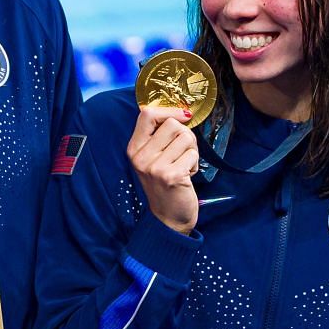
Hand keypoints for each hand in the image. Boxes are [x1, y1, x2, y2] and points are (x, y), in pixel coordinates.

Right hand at [128, 105, 199, 234]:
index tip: (183, 116)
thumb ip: (160, 136)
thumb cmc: (164, 184)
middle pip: (172, 124)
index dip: (169, 111)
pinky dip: (194, 165)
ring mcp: (155, 167)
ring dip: (191, 151)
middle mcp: (140, 157)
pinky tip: (186, 176)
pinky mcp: (171, 176)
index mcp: (133, 149)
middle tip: (182, 153)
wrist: (168, 217)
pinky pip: (193, 155)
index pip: (147, 114)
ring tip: (183, 165)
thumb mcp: (153, 158)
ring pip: (186, 138)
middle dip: (186, 135)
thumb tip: (182, 113)